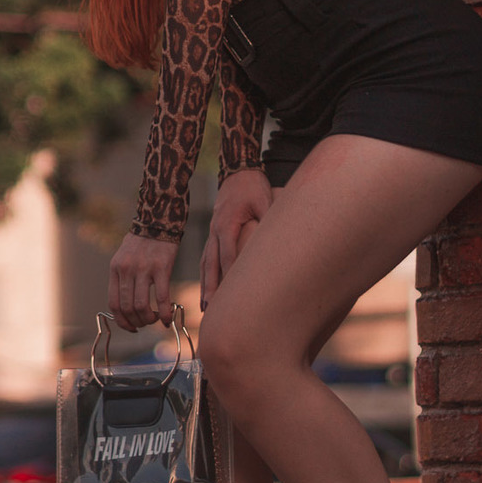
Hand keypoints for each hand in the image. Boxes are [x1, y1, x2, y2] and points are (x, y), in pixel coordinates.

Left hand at [109, 231, 177, 332]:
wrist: (158, 221)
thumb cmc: (142, 242)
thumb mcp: (124, 258)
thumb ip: (123, 279)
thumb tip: (127, 306)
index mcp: (115, 269)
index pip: (114, 304)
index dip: (122, 321)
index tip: (131, 327)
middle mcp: (126, 270)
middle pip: (127, 308)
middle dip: (137, 322)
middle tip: (146, 323)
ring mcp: (143, 269)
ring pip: (142, 306)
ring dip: (149, 319)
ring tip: (156, 319)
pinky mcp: (161, 268)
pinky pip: (162, 297)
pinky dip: (165, 313)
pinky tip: (168, 318)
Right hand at [200, 167, 273, 309]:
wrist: (238, 172)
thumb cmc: (253, 186)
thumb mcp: (264, 201)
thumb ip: (267, 221)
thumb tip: (276, 242)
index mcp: (226, 225)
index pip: (226, 256)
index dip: (227, 278)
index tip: (229, 298)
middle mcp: (215, 231)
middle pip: (211, 265)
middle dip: (210, 288)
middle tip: (209, 310)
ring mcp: (212, 231)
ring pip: (206, 263)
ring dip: (205, 284)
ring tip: (205, 306)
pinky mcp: (215, 232)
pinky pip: (207, 256)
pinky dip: (206, 273)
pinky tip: (208, 286)